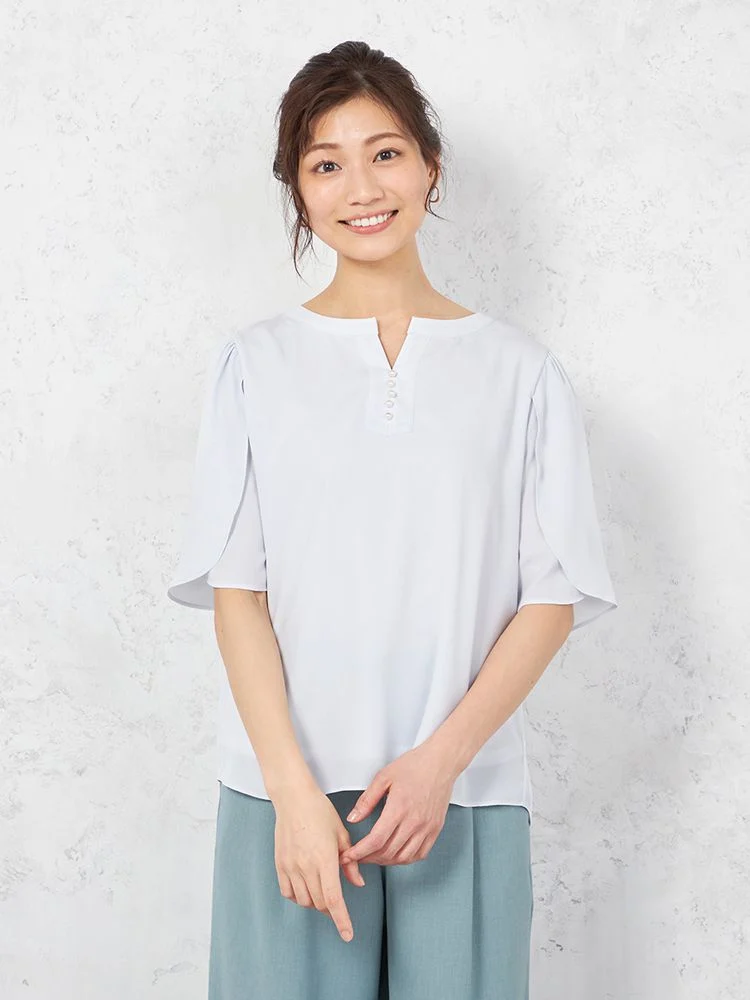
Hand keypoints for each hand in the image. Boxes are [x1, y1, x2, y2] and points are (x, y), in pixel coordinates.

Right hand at [272, 784, 365, 942]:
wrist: (293, 798)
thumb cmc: (320, 812)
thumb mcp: (342, 834)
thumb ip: (350, 862)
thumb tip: (357, 883)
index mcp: (325, 858)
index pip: (334, 899)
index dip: (341, 920)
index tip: (348, 935)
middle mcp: (306, 866)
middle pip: (319, 903)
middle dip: (331, 909)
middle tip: (337, 904)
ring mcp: (290, 866)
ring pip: (304, 901)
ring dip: (315, 903)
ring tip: (322, 891)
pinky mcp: (280, 864)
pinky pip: (288, 892)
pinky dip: (298, 896)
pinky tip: (305, 887)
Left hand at [339, 743, 456, 866]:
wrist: (441, 762)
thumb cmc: (414, 765)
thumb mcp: (384, 777)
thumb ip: (366, 800)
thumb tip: (353, 818)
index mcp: (399, 808)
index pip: (376, 840)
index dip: (360, 852)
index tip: (349, 856)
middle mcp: (414, 821)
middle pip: (388, 852)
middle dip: (369, 858)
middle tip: (358, 856)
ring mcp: (427, 828)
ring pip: (404, 858)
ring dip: (386, 861)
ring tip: (374, 856)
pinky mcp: (435, 829)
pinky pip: (420, 854)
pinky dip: (405, 859)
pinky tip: (397, 854)